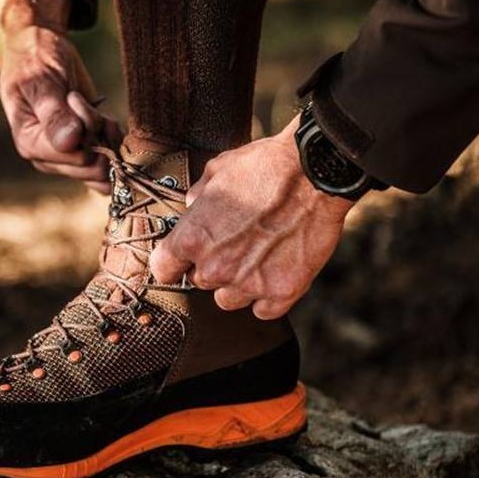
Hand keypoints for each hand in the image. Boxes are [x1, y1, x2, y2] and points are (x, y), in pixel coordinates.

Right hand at [0, 0, 121, 191]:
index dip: (85, 128)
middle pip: (92, 167)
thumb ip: (54, 114)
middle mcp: (49, 157)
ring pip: (104, 167)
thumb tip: (70, 143)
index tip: (73, 97)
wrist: (38, 52)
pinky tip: (104, 119)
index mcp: (31, 144)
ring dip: (108, 138)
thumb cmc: (34, 63)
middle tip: (83, 101)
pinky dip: (114, 139)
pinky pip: (110, 161)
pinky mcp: (83, 151)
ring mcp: (67, 157)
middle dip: (97, 133)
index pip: (74, 156)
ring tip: (96, 110)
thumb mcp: (41, 82)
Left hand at [149, 118, 351, 317]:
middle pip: (199, 282)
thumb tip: (193, 207)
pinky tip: (274, 273)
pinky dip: (268, 296)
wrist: (315, 173)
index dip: (172, 262)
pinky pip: (263, 310)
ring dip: (237, 284)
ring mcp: (250, 284)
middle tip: (234, 243)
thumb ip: (197, 197)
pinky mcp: (283, 292)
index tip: (180, 259)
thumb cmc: (265, 166)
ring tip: (256, 258)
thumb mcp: (217, 171)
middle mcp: (216, 267)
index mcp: (193, 238)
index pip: (163, 269)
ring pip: (228, 300)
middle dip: (211, 265)